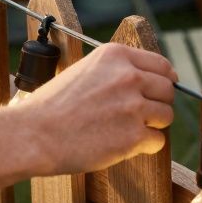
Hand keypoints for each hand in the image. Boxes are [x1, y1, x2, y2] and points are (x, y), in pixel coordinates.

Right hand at [19, 43, 176, 174]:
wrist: (33, 134)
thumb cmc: (52, 106)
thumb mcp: (85, 71)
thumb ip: (115, 72)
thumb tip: (144, 80)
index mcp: (116, 55)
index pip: (162, 65)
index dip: (165, 80)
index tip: (160, 91)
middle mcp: (129, 77)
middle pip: (168, 90)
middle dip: (158, 104)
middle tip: (141, 115)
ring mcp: (133, 107)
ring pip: (166, 116)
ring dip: (153, 125)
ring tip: (128, 130)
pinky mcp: (133, 137)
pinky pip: (157, 141)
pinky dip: (145, 146)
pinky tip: (124, 145)